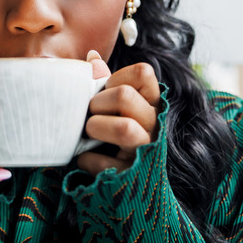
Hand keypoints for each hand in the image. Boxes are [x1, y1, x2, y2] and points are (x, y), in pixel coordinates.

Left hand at [78, 50, 160, 174]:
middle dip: (97, 103)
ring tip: (89, 133)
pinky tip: (87, 158)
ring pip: (124, 128)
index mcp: (152, 102)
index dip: (116, 77)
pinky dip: (87, 160)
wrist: (128, 185)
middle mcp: (155, 124)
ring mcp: (148, 150)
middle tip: (90, 114)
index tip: (105, 91)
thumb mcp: (113, 107)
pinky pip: (106, 163)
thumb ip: (104, 83)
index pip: (143, 72)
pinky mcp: (134, 176)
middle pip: (125, 96)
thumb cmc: (114, 134)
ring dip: (96, 128)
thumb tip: (92, 58)